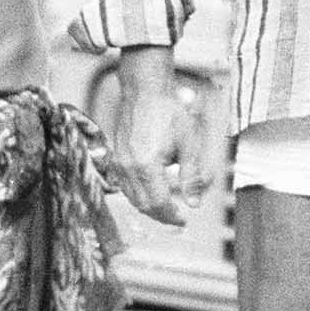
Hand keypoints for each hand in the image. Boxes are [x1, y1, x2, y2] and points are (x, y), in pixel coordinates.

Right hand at [108, 53, 213, 227]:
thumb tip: (194, 202)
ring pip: (132, 197)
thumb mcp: (188, 144)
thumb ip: (191, 176)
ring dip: (149, 206)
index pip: (158, 203)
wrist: (145, 91)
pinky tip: (151, 190)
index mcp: (146, 165)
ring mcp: (119, 162)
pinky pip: (125, 185)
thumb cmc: (167, 111)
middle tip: (177, 217)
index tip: (183, 219)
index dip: (172, 216)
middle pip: (143, 205)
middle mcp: (128, 167)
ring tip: (166, 207)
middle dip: (161, 215)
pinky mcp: (116, 156)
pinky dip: (138, 193)